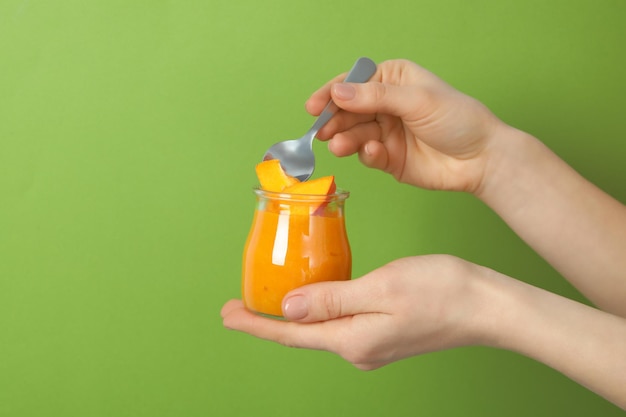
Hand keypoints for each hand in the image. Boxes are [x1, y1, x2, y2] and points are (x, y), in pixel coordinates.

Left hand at [221, 255, 492, 369]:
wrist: (487, 305)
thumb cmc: (441, 291)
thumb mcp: (380, 288)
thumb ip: (331, 299)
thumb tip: (288, 309)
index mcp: (352, 340)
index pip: (291, 333)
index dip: (257, 323)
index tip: (228, 314)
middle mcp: (359, 349)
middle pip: (303, 334)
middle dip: (269, 319)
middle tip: (239, 305)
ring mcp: (373, 345)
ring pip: (322, 328)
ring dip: (295, 314)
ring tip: (272, 298)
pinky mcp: (385, 334)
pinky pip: (341, 323)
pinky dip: (321, 309)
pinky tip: (317, 296)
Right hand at [307, 59, 502, 192]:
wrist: (481, 159)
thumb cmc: (457, 119)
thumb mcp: (417, 100)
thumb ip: (375, 97)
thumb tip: (338, 92)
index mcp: (393, 80)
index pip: (354, 83)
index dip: (332, 94)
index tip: (314, 106)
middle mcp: (386, 105)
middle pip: (348, 111)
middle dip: (334, 120)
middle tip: (322, 131)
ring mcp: (386, 132)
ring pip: (354, 134)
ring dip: (345, 139)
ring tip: (341, 146)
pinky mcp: (388, 158)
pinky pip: (367, 155)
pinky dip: (367, 155)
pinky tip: (375, 153)